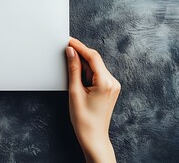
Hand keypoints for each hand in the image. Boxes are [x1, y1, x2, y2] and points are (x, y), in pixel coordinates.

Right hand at [66, 37, 120, 162]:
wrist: (94, 137)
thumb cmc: (84, 120)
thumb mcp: (75, 92)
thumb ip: (73, 70)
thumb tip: (71, 52)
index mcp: (105, 82)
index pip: (92, 57)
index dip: (79, 46)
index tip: (68, 41)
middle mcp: (113, 82)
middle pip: (95, 60)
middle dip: (80, 54)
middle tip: (65, 49)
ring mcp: (113, 85)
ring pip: (95, 66)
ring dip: (82, 63)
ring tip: (69, 65)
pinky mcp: (109, 89)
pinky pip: (97, 74)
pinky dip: (87, 71)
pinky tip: (77, 74)